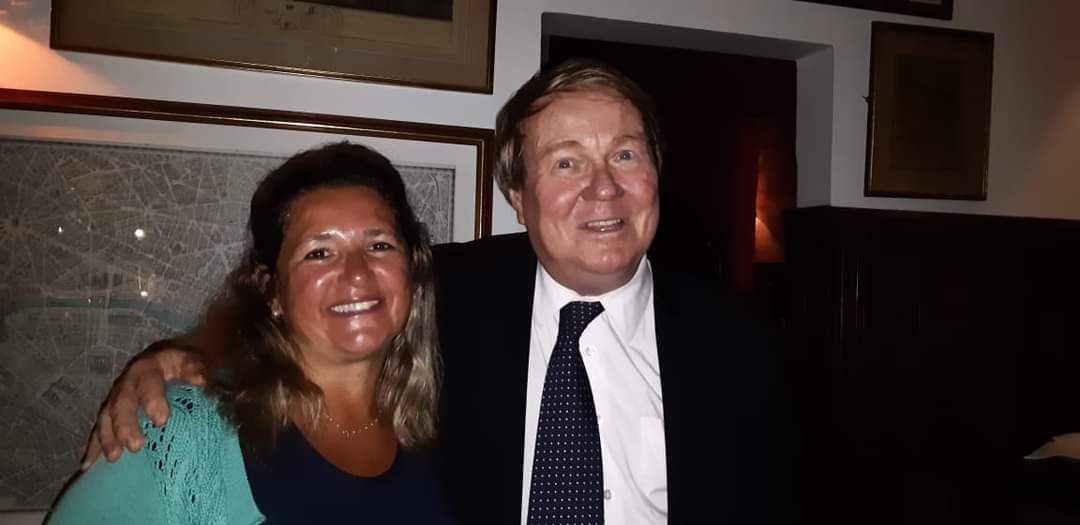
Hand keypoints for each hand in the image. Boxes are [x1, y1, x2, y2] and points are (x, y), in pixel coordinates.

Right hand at [81, 341, 206, 469]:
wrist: (169, 359)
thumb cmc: (183, 364)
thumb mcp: (191, 360)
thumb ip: (194, 368)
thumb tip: (200, 380)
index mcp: (148, 368)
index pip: (148, 382)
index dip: (151, 399)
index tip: (161, 420)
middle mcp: (127, 383)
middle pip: (122, 403)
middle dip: (125, 425)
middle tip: (135, 446)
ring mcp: (116, 398)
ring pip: (106, 417)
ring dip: (107, 438)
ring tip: (113, 458)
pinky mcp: (111, 413)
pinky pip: (100, 429)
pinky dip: (94, 447)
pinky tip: (88, 466)